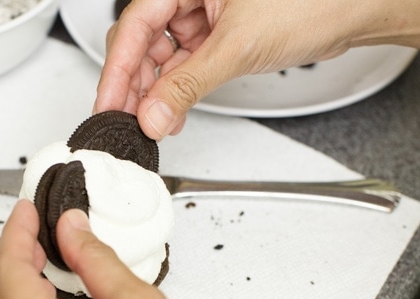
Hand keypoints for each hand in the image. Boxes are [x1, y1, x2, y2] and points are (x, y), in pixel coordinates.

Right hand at [94, 0, 419, 139]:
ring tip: (153, 121)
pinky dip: (179, 90)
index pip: (135, 26)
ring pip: (163, 56)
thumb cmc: (312, 2)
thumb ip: (188, 85)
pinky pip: (186, 64)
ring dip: (157, 92)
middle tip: (126, 118)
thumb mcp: (237, 46)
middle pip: (144, 42)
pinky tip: (174, 111)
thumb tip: (152, 115)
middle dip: (135, 84)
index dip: (117, 70)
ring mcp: (204, 14)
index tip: (107, 103)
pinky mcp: (217, 34)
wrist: (356, 10)